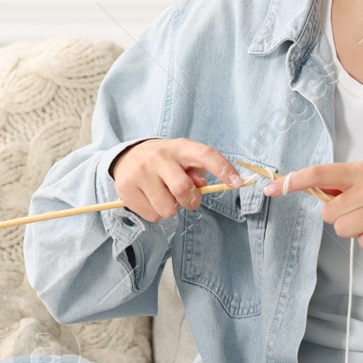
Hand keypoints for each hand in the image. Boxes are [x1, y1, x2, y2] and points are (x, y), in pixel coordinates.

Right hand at [110, 138, 243, 221]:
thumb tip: (201, 186)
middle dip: (190, 201)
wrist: (127, 156)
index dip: (223, 169)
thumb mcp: (183, 159)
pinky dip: (155, 213)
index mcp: (179, 147)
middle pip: (183, 188)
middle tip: (187, 200)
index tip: (237, 183)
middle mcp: (159, 157)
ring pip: (167, 208)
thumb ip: (196, 171)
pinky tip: (150, 199)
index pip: (205, 154)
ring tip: (164, 197)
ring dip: (171, 209)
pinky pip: (151, 215)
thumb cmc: (165, 161)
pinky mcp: (126, 188)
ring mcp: (140, 172)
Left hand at [263, 161, 362, 249]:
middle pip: (329, 213)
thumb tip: (314, 188)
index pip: (319, 173)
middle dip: (339, 215)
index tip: (272, 188)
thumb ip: (345, 181)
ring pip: (344, 230)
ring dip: (355, 229)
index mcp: (362, 170)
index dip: (293, 182)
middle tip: (360, 209)